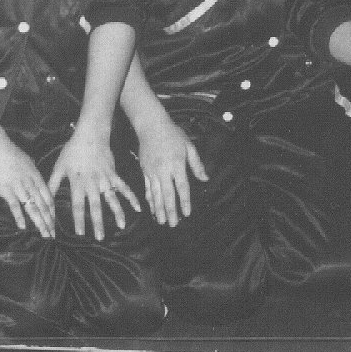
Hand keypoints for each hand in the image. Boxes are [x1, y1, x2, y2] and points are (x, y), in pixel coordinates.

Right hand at [0, 134, 56, 238]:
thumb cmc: (10, 153)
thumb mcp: (27, 162)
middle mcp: (31, 183)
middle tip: (53, 235)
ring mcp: (19, 187)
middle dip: (48, 221)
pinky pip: (15, 205)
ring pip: (32, 207)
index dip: (51, 211)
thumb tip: (34, 180)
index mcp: (36, 176)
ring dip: (39, 222)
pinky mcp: (6, 189)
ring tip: (44, 234)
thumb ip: (31, 173)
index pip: (47, 197)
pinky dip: (19, 216)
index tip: (54, 222)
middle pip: (42, 205)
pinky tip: (23, 227)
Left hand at [47, 126, 141, 239]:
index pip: (78, 205)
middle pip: (96, 206)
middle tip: (100, 237)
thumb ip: (53, 183)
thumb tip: (45, 198)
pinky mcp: (114, 174)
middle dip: (98, 223)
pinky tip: (137, 207)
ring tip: (121, 226)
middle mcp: (93, 184)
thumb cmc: (73, 150)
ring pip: (112, 199)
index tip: (80, 233)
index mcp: (78, 183)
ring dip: (117, 213)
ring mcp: (105, 179)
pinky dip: (131, 197)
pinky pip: (124, 187)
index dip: (79, 220)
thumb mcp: (59, 166)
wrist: (91, 134)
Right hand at [136, 112, 207, 226]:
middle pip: (168, 195)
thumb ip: (197, 164)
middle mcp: (164, 170)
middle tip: (173, 224)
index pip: (182, 187)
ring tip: (161, 221)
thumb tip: (205, 179)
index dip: (184, 202)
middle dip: (170, 211)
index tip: (187, 213)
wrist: (152, 126)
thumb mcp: (189, 146)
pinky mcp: (144, 171)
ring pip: (156, 195)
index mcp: (177, 164)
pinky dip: (150, 200)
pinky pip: (147, 189)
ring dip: (158, 209)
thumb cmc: (173, 135)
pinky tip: (151, 209)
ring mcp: (152, 172)